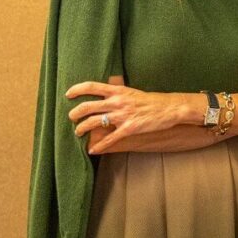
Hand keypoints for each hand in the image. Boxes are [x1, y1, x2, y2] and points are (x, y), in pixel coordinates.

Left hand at [66, 82, 191, 153]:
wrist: (170, 109)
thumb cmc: (152, 101)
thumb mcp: (132, 92)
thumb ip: (117, 92)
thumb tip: (105, 91)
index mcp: (117, 91)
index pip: (91, 86)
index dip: (76, 90)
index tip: (68, 94)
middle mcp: (117, 102)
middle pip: (86, 107)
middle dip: (75, 114)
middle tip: (72, 119)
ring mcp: (122, 116)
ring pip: (93, 122)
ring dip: (81, 129)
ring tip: (78, 133)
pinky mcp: (129, 129)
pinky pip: (109, 139)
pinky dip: (99, 146)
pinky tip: (93, 150)